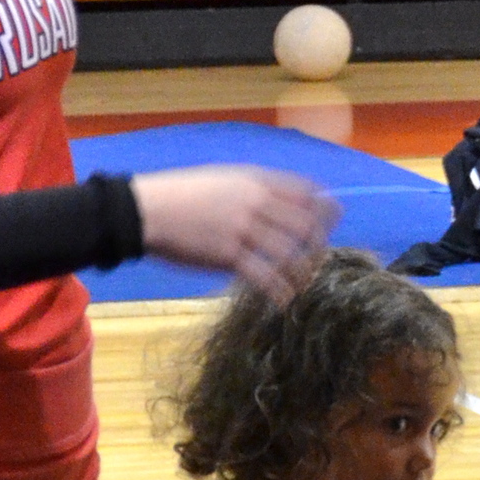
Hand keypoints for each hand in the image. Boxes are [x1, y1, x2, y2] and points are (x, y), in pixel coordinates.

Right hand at [131, 164, 334, 300]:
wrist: (146, 210)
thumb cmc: (180, 194)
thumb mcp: (221, 179)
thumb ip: (251, 187)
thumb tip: (276, 198)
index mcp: (255, 180)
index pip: (305, 191)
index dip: (324, 207)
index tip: (334, 219)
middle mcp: (255, 201)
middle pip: (305, 224)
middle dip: (318, 244)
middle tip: (318, 258)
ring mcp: (243, 228)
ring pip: (290, 253)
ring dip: (302, 272)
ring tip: (301, 284)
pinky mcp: (228, 255)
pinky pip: (265, 276)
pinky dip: (279, 290)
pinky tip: (282, 300)